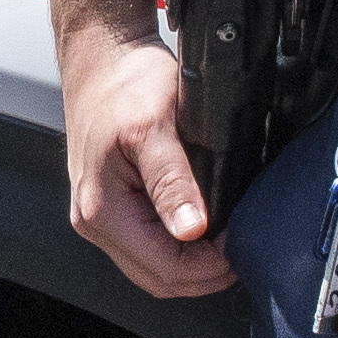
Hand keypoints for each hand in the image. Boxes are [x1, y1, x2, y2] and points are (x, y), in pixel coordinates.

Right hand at [62, 27, 227, 301]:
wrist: (102, 58)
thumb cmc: (125, 83)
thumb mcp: (156, 125)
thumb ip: (173, 181)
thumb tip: (191, 230)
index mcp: (102, 209)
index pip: (165, 269)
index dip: (212, 266)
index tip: (243, 240)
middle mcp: (94, 221)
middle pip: (160, 279)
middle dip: (207, 272)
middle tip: (244, 243)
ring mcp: (99, 218)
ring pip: (154, 269)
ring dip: (194, 264)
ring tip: (227, 236)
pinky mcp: (111, 209)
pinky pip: (148, 248)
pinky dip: (180, 248)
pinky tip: (204, 228)